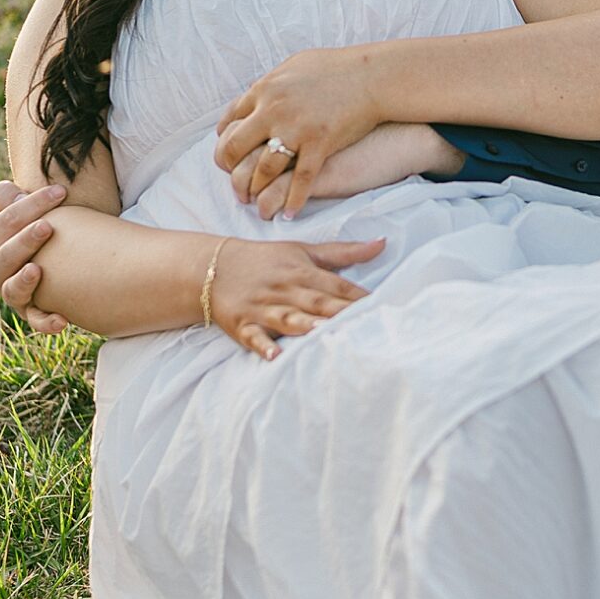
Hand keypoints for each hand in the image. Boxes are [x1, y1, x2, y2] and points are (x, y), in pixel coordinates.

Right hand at [0, 180, 69, 334]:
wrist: (43, 242)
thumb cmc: (26, 215)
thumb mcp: (8, 199)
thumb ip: (4, 195)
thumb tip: (16, 199)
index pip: (3, 223)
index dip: (30, 206)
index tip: (61, 192)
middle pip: (5, 257)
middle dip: (24, 241)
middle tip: (47, 226)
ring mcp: (11, 292)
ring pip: (13, 290)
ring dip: (23, 282)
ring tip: (37, 270)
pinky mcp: (32, 310)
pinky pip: (36, 320)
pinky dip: (46, 323)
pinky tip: (63, 320)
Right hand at [207, 236, 387, 360]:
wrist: (213, 267)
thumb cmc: (266, 260)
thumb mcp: (303, 251)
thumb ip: (343, 252)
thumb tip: (383, 243)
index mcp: (302, 272)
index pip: (337, 286)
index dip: (359, 297)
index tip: (385, 307)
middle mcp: (285, 290)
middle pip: (318, 303)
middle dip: (340, 314)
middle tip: (365, 326)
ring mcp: (263, 309)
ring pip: (288, 319)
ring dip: (306, 327)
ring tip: (324, 335)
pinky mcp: (243, 325)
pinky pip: (254, 337)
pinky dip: (264, 346)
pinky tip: (276, 355)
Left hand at [213, 46, 383, 218]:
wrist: (373, 76)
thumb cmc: (338, 67)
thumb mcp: (295, 65)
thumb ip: (272, 82)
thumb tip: (256, 90)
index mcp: (265, 89)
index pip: (230, 121)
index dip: (226, 142)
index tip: (228, 155)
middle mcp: (274, 109)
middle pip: (236, 147)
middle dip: (230, 169)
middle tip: (235, 183)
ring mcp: (296, 129)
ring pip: (263, 168)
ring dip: (257, 188)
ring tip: (256, 202)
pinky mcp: (320, 145)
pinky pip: (301, 180)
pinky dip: (293, 200)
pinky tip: (289, 213)